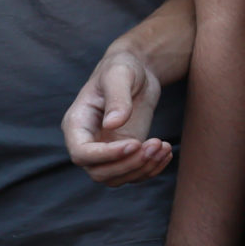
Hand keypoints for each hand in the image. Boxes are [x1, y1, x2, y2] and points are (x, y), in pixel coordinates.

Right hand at [62, 44, 172, 185]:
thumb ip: (117, 98)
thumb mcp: (120, 75)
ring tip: (164, 147)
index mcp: (77, 124)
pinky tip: (167, 152)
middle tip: (156, 144)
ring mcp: (106, 150)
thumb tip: (112, 124)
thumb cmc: (123, 67)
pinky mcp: (125, 152)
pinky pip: (133, 173)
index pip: (81, 153)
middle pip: (99, 172)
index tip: (134, 143)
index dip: (106, 155)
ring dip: (142, 168)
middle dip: (129, 164)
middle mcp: (88, 141)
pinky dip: (151, 169)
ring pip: (117, 178)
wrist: (138, 69)